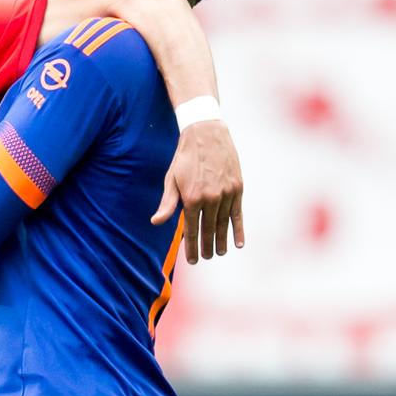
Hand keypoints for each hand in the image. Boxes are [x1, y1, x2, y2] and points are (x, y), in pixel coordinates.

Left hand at [151, 120, 243, 263]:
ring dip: (221, 241)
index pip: (192, 229)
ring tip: (219, 253)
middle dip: (206, 247)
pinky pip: (238, 214)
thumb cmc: (185, 158)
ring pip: (224, 224)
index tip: (192, 260)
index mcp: (191, 198)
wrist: (206, 134)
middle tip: (205, 258)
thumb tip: (156, 222)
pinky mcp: (237, 188)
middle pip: (208, 229)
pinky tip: (239, 243)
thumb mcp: (171, 179)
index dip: (192, 246)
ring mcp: (226, 193)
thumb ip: (167, 203)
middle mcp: (210, 198)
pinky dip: (238, 229)